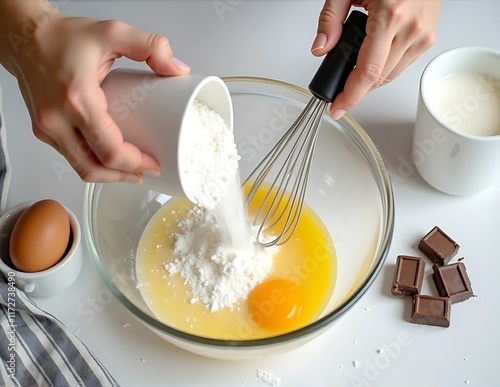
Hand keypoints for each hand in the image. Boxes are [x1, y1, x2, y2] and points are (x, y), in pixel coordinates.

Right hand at [1, 2, 189, 182]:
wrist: (24, 36)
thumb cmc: (62, 37)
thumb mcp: (113, 32)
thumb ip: (151, 46)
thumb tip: (176, 69)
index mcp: (77, 99)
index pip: (109, 150)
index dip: (135, 163)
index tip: (154, 164)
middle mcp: (57, 119)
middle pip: (93, 168)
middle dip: (123, 175)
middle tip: (145, 172)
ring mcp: (47, 128)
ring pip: (80, 168)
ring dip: (108, 175)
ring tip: (130, 170)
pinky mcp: (43, 130)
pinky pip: (71, 157)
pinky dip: (92, 163)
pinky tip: (108, 158)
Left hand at [311, 0, 440, 118]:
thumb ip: (330, 19)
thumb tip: (320, 49)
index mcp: (390, 15)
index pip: (367, 72)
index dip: (351, 96)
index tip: (338, 108)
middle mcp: (412, 29)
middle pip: (378, 79)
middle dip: (356, 87)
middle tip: (340, 83)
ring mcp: (424, 35)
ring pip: (391, 76)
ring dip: (370, 78)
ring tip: (357, 62)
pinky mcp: (429, 38)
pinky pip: (402, 65)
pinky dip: (385, 67)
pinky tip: (376, 54)